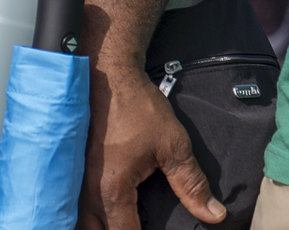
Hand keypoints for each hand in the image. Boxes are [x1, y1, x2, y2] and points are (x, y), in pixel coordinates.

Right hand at [83, 63, 224, 229]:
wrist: (107, 75)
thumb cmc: (137, 107)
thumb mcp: (173, 145)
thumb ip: (191, 184)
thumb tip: (214, 215)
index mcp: (112, 191)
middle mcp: (88, 194)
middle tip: (139, 227)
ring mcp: (76, 185)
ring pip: (83, 225)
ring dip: (102, 228)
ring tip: (125, 222)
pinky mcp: (73, 175)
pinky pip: (77, 210)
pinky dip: (92, 219)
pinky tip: (107, 215)